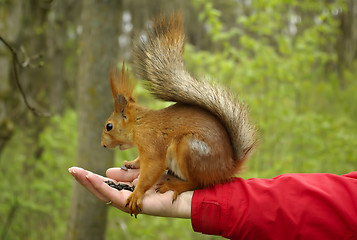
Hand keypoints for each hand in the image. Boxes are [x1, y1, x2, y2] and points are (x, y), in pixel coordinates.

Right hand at [68, 167, 191, 217]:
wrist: (184, 193)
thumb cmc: (167, 182)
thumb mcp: (145, 171)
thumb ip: (132, 170)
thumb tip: (119, 166)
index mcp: (128, 189)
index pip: (106, 183)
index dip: (92, 176)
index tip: (79, 168)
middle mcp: (126, 196)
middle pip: (101, 187)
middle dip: (85, 179)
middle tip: (72, 170)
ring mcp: (127, 202)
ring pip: (103, 192)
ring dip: (88, 182)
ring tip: (76, 173)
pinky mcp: (130, 205)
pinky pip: (112, 195)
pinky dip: (100, 186)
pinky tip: (90, 178)